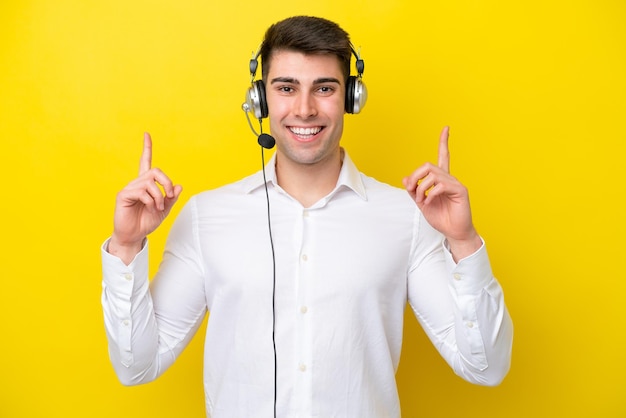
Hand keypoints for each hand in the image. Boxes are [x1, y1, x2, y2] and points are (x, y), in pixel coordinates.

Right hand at [109, 133, 182, 263]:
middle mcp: (137, 183)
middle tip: (169, 196)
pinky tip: (149, 208)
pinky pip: (142, 191)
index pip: (145, 162)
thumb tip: (179, 186)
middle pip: (155, 170)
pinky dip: (150, 201)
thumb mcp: (164, 210)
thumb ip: (171, 198)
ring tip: (157, 208)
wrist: (134, 236)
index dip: (146, 148)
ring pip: (150, 182)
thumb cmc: (147, 222)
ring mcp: (129, 188)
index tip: (146, 134)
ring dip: (159, 197)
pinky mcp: (123, 195)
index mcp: (146, 184)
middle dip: (167, 182)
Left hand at [402, 126, 480, 259]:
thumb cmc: (441, 218)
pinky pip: (440, 186)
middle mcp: (449, 178)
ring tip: (422, 200)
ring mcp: (455, 183)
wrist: (453, 232)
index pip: (443, 156)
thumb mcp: (421, 203)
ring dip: (421, 188)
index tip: (446, 128)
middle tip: (410, 190)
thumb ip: (414, 190)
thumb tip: (405, 178)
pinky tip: (429, 202)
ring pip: (432, 175)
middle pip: (428, 166)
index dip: (444, 142)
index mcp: (441, 180)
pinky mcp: (460, 190)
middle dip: (415, 176)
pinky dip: (430, 194)